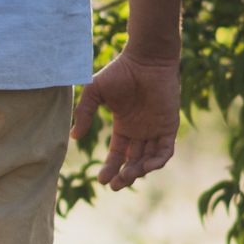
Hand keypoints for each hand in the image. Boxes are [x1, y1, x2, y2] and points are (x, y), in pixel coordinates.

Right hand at [70, 49, 180, 190]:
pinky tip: (146, 167)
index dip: (110, 168)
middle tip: (115, 185)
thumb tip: (74, 137)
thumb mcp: (94, 93)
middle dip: (124, 176)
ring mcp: (156, 129)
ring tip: (127, 175)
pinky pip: (165, 151)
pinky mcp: (169, 125)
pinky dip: (157, 162)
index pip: (118, 154)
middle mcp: (141, 131)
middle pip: (133, 162)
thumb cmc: (120, 72)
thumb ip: (84, 114)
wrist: (146, 59)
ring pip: (149, 160)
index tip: (101, 179)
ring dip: (139, 172)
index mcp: (124, 126)